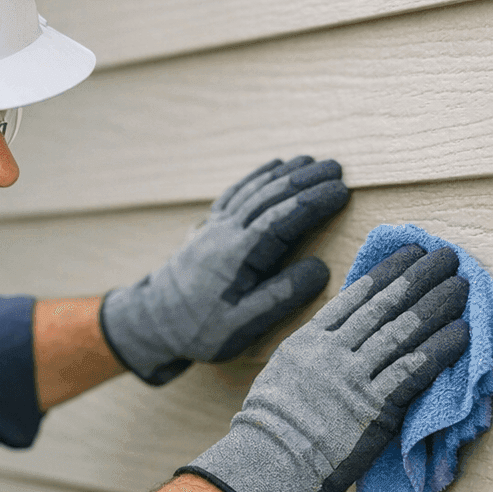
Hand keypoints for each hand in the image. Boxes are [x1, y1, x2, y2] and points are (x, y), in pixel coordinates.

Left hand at [100, 157, 349, 383]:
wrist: (151, 321)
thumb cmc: (197, 329)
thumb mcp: (241, 325)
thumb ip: (280, 297)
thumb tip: (319, 268)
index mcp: (236, 255)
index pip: (281, 219)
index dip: (313, 203)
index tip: (342, 191)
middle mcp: (225, 232)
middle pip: (270, 196)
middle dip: (306, 180)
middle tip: (338, 169)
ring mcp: (215, 226)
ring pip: (254, 189)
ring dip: (285, 173)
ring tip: (313, 162)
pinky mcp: (209, 227)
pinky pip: (236, 192)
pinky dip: (257, 176)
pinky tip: (273, 167)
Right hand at [184, 244, 469, 491]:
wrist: (268, 461)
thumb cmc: (272, 427)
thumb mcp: (284, 373)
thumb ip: (312, 352)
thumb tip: (337, 337)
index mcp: (308, 339)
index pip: (355, 296)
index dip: (387, 272)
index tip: (410, 253)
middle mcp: (332, 352)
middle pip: (383, 305)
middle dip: (418, 277)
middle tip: (445, 256)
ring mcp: (353, 378)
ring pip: (401, 331)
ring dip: (436, 305)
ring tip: (461, 285)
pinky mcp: (374, 407)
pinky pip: (412, 371)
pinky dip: (439, 349)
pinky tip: (461, 333)